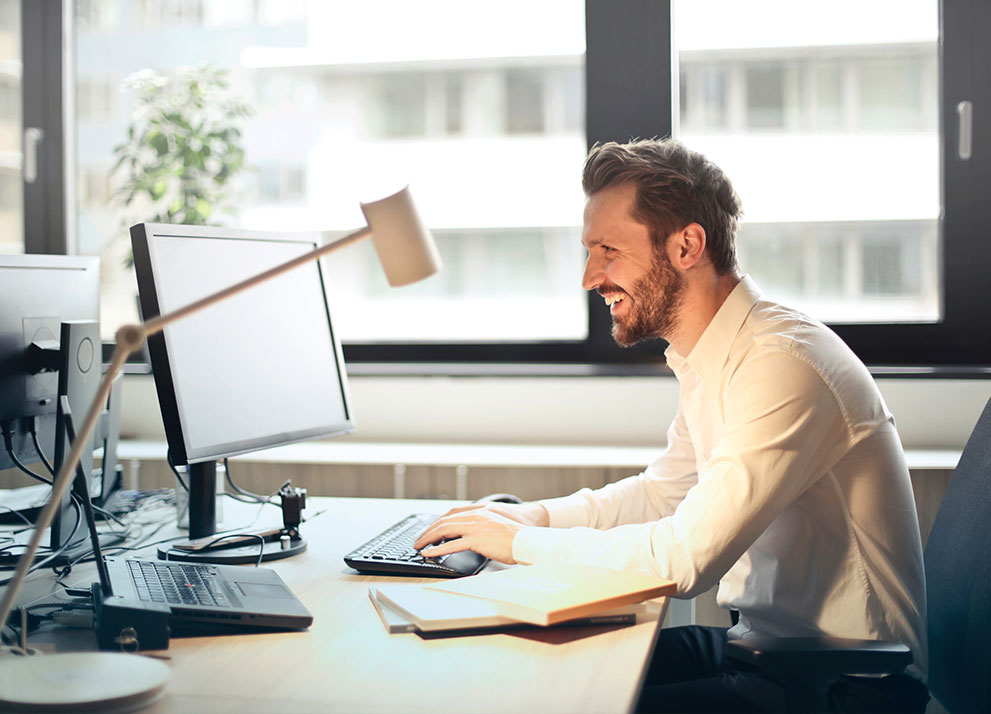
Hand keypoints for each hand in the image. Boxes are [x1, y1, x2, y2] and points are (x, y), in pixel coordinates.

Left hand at [413, 502, 548, 563]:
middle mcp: (475, 517)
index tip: (430, 529)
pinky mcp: (476, 540)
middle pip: (444, 521)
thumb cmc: (516, 537)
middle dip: (429, 531)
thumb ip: (482, 527)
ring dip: (428, 538)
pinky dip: (437, 549)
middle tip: (419, 540)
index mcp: (480, 512)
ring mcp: (475, 527)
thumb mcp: (496, 526)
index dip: (438, 521)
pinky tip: (429, 553)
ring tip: (419, 546)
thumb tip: (470, 536)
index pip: (452, 513)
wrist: (528, 540)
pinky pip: (451, 545)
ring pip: (444, 530)